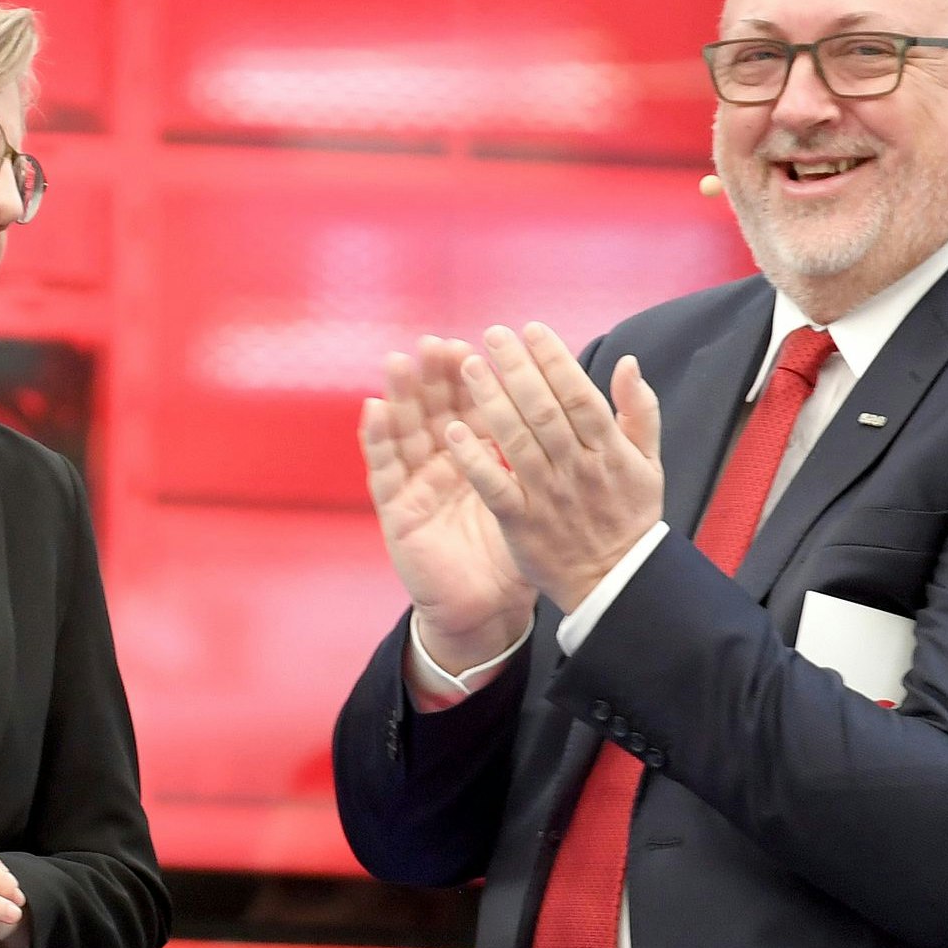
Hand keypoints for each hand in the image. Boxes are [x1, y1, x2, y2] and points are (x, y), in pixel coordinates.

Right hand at [363, 338, 533, 670]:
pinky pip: (384, 470)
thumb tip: (573, 406)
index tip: (484, 341)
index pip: (476, 405)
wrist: (488, 606)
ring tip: (400, 361)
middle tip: (437, 342)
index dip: (477, 374)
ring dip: (401, 394)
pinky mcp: (397, 510)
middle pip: (437, 409)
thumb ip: (555, 451)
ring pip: (406, 429)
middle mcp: (444, 462)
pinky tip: (374, 408)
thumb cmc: (516, 550)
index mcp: (482, 455)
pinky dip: (377, 439)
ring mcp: (417, 483)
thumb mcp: (542, 496)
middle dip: (436, 375)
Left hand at [441, 323, 666, 609]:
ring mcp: (548, 495)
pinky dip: (474, 459)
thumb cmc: (629, 515)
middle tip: (491, 335)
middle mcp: (578, 467)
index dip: (554, 359)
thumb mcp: (648, 462)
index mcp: (609, 449)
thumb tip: (628, 362)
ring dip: (490, 401)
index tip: (530, 329)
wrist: (615, 581)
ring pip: (516, 440)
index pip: (579, 394)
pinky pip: (494, 486)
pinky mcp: (521, 523)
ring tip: (468, 367)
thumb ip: (640, 410)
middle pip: (543, 410)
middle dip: (516, 368)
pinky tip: (454, 431)